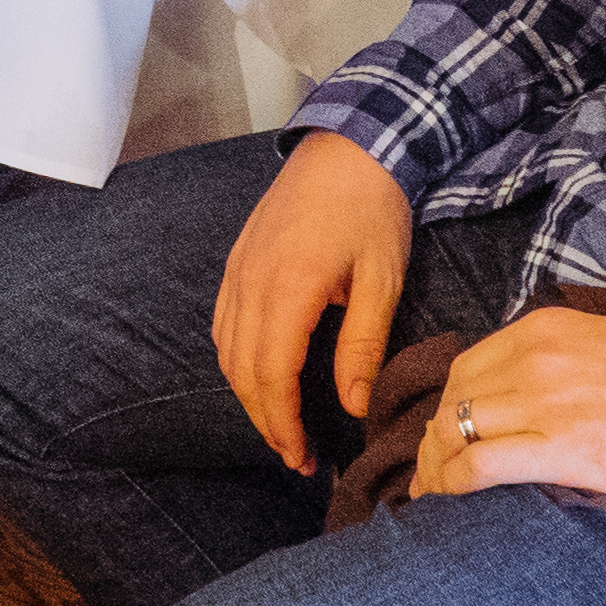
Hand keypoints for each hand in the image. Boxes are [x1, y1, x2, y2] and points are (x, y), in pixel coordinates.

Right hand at [209, 130, 414, 475]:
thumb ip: (362, 346)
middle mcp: (251, 282)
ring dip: (249, 395)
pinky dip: (237, 360)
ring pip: (227, 350)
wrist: (349, 148)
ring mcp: (238, 269)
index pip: (272, 375)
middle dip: (266, 421)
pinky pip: (224, 323)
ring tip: (280, 425)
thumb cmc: (372, 211)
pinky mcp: (238, 261)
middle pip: (243, 370)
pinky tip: (260, 375)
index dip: (283, 423)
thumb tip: (351, 406)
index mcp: (288, 289)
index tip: (302, 456)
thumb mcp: (381, 282)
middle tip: (296, 457)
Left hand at [411, 309, 605, 501]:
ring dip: (436, 464)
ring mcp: (544, 402)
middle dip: (435, 435)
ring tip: (431, 491)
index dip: (450, 403)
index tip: (445, 429)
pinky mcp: (561, 449)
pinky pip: (481, 464)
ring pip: (458, 431)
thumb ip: (565, 354)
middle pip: (456, 399)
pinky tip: (446, 499)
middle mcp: (534, 358)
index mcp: (545, 329)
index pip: (470, 367)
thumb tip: (537, 381)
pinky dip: (452, 482)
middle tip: (431, 466)